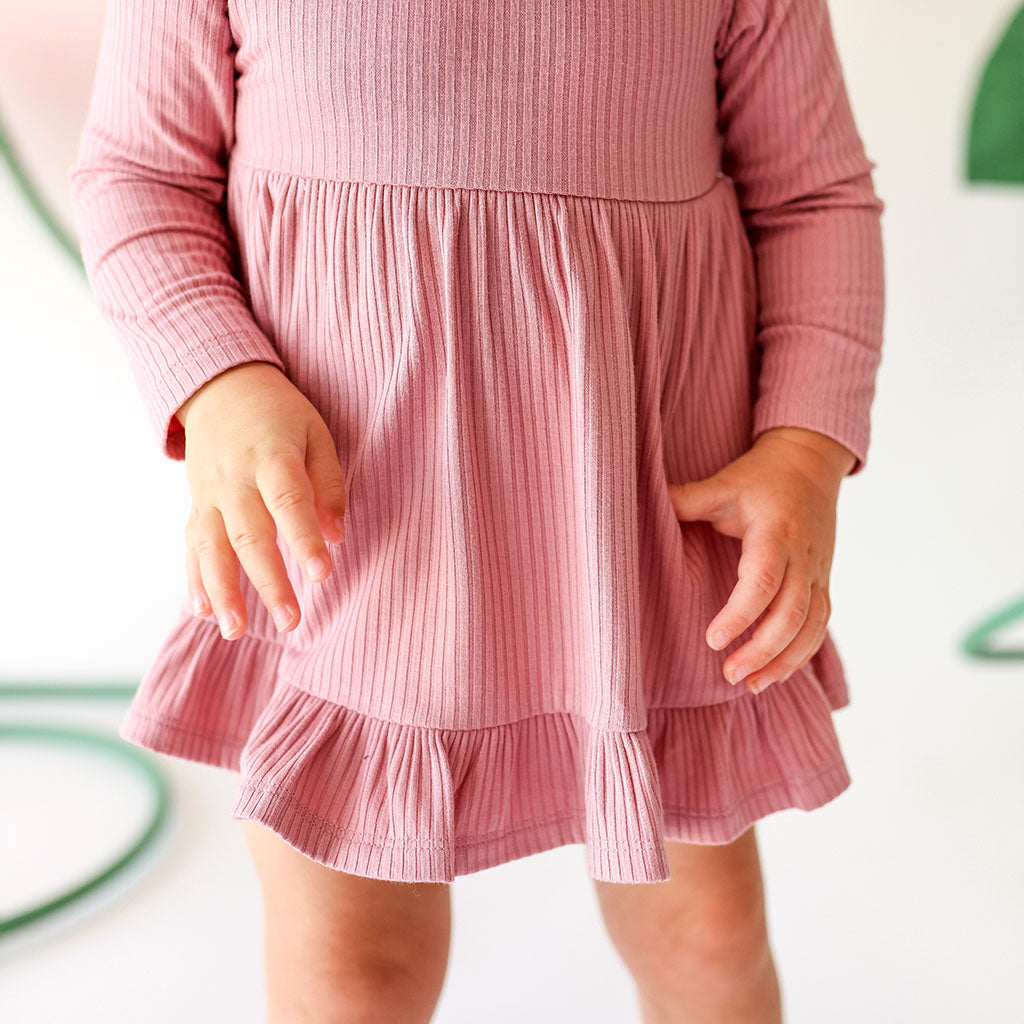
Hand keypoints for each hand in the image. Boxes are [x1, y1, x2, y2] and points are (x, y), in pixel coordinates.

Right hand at [177, 360, 347, 639]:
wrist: (221, 387)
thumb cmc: (280, 414)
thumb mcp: (316, 433)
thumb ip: (328, 484)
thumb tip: (338, 536)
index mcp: (272, 456)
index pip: (288, 502)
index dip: (304, 539)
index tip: (322, 574)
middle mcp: (235, 479)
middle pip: (249, 535)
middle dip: (269, 582)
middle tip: (290, 621)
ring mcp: (209, 495)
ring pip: (212, 548)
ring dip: (223, 592)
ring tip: (237, 630)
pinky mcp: (196, 506)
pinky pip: (191, 546)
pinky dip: (194, 580)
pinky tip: (203, 612)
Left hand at [666, 427, 854, 694]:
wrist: (810, 464)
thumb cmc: (761, 477)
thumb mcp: (723, 484)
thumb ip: (686, 499)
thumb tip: (636, 503)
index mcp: (776, 533)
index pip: (763, 580)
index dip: (740, 613)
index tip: (713, 640)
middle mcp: (803, 557)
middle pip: (791, 613)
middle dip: (762, 649)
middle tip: (728, 674)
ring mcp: (817, 572)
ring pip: (810, 626)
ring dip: (784, 660)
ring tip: (750, 686)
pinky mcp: (823, 582)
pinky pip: (819, 625)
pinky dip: (801, 654)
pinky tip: (775, 675)